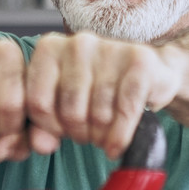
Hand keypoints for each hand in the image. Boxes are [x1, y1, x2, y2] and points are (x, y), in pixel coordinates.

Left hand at [23, 32, 182, 159]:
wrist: (151, 74)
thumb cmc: (98, 90)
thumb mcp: (63, 105)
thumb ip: (43, 126)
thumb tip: (41, 146)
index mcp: (50, 48)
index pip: (38, 102)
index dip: (50, 128)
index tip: (62, 132)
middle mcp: (79, 43)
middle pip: (70, 111)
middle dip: (79, 134)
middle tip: (88, 135)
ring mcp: (110, 49)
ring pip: (98, 115)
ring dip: (101, 136)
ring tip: (104, 134)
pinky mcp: (140, 63)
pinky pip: (125, 112)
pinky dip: (120, 136)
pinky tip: (117, 145)